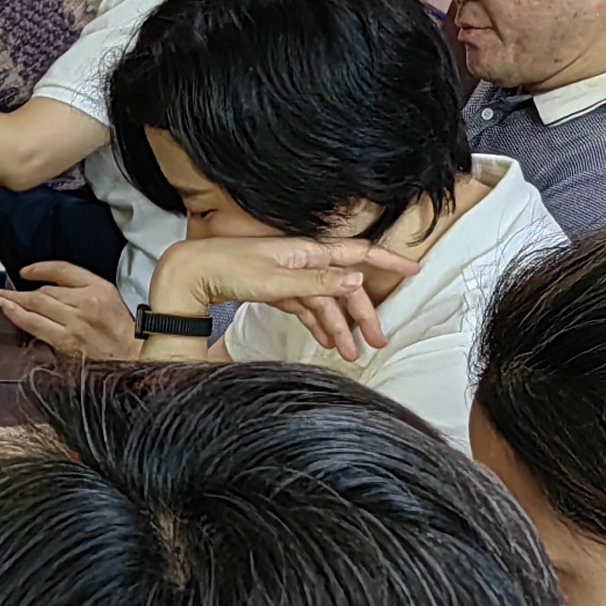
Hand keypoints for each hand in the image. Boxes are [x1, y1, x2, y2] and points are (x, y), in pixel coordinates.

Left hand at [0, 260, 137, 362]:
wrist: (134, 358)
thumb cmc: (121, 332)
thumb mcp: (109, 299)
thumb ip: (82, 290)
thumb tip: (49, 289)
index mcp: (99, 288)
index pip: (62, 270)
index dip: (40, 268)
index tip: (26, 272)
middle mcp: (86, 302)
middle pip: (45, 290)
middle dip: (20, 290)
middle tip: (1, 289)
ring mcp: (75, 323)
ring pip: (37, 305)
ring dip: (12, 300)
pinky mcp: (66, 341)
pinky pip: (35, 325)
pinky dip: (18, 316)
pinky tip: (7, 311)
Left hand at [149, 232, 425, 359]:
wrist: (191, 273)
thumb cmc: (229, 270)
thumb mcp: (277, 281)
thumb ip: (318, 282)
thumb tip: (358, 279)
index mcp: (307, 251)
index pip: (358, 253)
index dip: (387, 261)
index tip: (414, 270)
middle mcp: (302, 260)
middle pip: (344, 286)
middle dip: (363, 314)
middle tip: (377, 342)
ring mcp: (290, 275)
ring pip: (325, 302)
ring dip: (339, 327)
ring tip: (351, 354)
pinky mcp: (276, 289)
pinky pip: (306, 308)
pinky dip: (318, 324)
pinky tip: (327, 342)